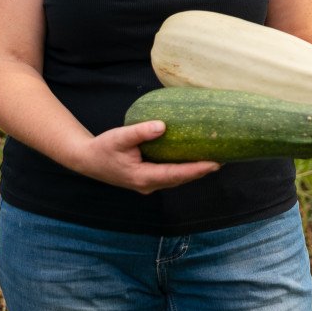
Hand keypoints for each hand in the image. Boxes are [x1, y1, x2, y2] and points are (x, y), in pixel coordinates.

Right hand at [69, 121, 219, 194]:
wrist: (87, 160)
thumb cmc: (103, 147)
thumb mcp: (119, 137)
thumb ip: (140, 132)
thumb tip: (162, 125)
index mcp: (143, 178)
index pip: (176, 175)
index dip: (197, 169)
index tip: (215, 163)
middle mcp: (149, 185)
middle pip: (181, 179)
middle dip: (201, 170)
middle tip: (224, 158)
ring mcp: (148, 184)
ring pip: (177, 179)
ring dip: (194, 171)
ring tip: (214, 158)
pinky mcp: (147, 179)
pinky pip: (170, 175)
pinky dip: (183, 168)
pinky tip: (193, 157)